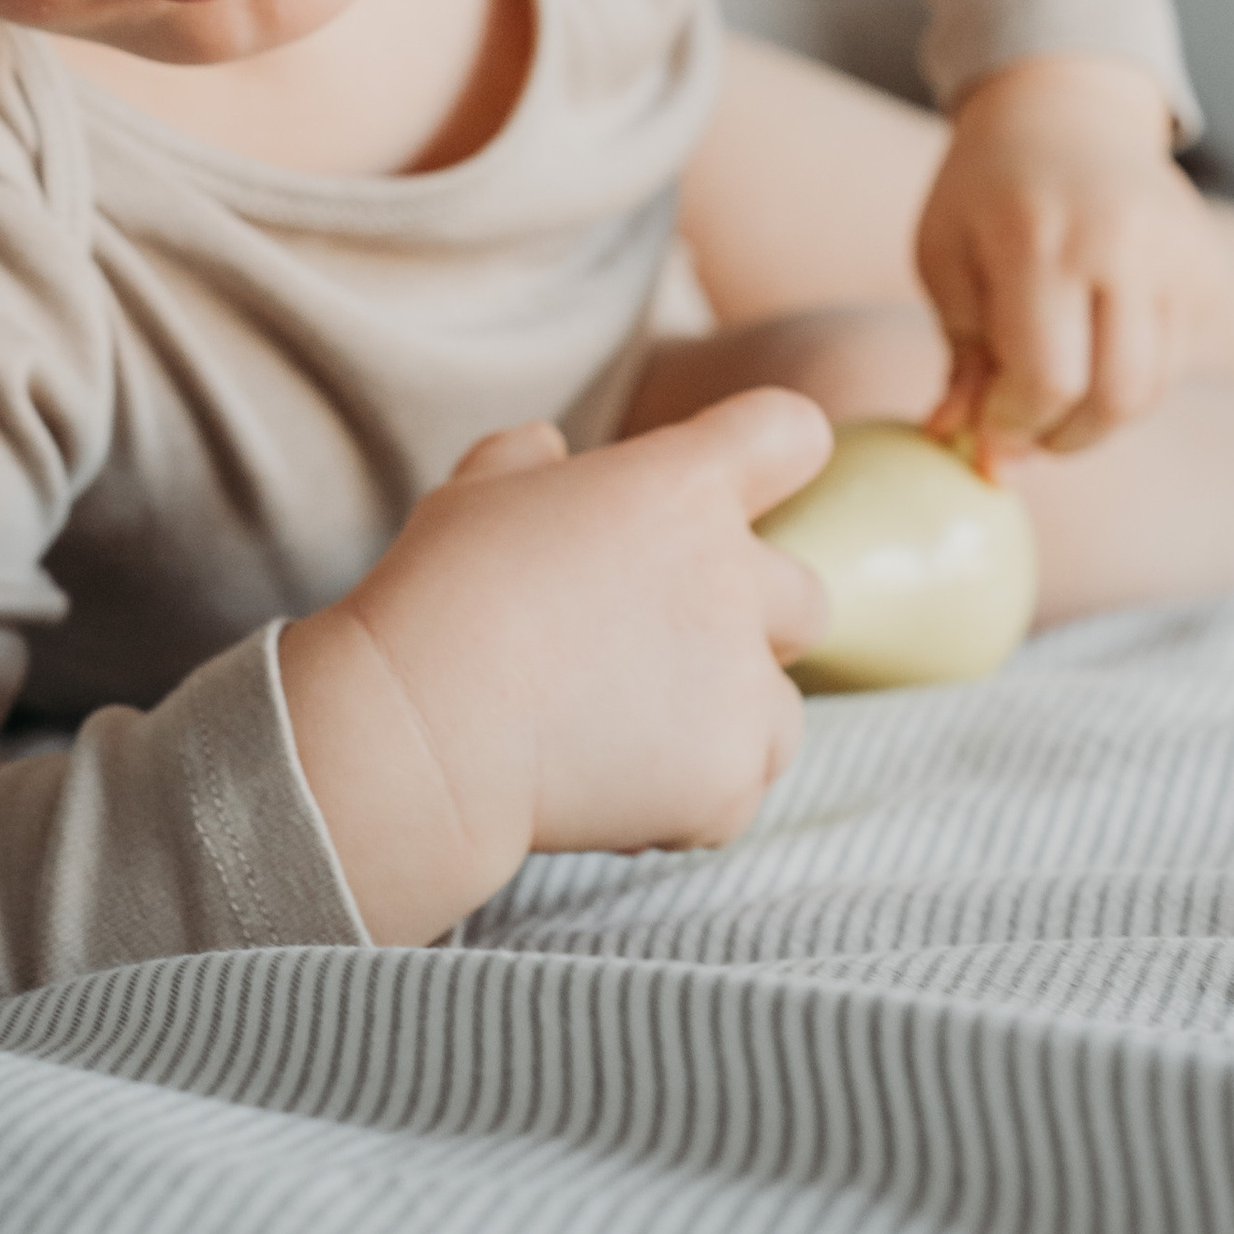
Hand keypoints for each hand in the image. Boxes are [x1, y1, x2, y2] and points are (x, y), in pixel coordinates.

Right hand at [278, 389, 831, 944]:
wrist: (426, 728)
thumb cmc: (443, 595)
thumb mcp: (476, 492)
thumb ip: (529, 459)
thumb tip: (546, 450)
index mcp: (686, 486)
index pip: (792, 434)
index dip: (772, 456)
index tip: (740, 489)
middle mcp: (736, 577)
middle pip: (807, 596)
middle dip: (754, 625)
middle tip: (663, 652)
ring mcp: (740, 682)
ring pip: (782, 707)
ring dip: (728, 721)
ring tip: (635, 735)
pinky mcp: (729, 775)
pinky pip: (739, 790)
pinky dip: (692, 799)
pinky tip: (615, 790)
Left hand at [916, 55, 1190, 458]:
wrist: (1068, 108)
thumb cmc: (987, 188)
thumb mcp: (944, 258)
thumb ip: (960, 359)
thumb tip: (967, 451)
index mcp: (1040, 237)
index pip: (1047, 379)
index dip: (1013, 426)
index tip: (986, 428)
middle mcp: (1122, 242)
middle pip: (1115, 398)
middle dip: (1063, 436)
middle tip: (1025, 427)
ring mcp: (1178, 253)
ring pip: (1153, 389)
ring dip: (1098, 415)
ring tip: (1054, 386)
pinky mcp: (1209, 266)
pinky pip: (1176, 359)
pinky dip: (1130, 374)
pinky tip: (1094, 338)